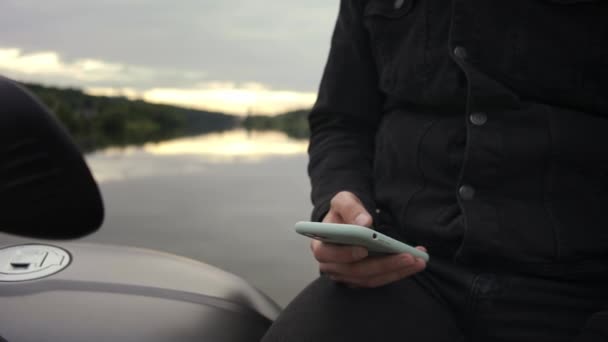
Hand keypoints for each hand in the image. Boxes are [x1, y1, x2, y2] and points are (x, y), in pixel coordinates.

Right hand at [311, 191, 426, 287]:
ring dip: (396, 271)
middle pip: (356, 271)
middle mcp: (331, 266)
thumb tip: (365, 222)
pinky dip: (398, 273)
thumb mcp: (343, 200)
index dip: (345, 254)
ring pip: (371, 279)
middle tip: (408, 256)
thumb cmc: (343, 212)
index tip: (364, 249)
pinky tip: (415, 263)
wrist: (347, 221)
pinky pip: (380, 280)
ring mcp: (346, 276)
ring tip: (418, 260)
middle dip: (384, 264)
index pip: (328, 254)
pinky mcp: (361, 280)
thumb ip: (351, 208)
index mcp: (320, 245)